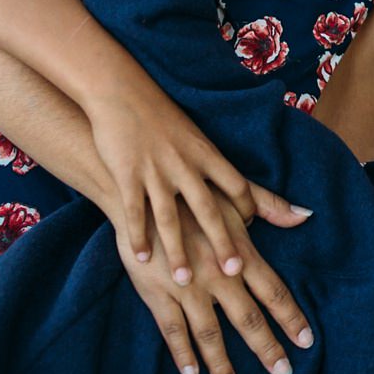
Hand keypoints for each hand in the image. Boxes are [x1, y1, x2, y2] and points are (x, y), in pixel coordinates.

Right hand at [85, 70, 308, 285]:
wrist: (120, 92)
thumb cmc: (164, 121)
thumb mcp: (198, 141)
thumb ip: (223, 171)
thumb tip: (253, 183)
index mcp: (207, 154)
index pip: (238, 187)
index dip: (246, 213)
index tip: (249, 235)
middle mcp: (185, 164)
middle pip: (209, 208)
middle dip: (222, 241)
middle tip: (233, 272)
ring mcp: (155, 170)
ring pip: (169, 217)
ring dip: (177, 250)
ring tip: (184, 280)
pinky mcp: (127, 173)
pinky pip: (133, 211)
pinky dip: (137, 237)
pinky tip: (140, 260)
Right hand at [120, 196, 313, 373]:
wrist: (141, 193)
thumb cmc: (191, 193)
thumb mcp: (233, 194)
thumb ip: (270, 207)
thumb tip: (306, 215)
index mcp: (239, 254)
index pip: (274, 292)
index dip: (291, 318)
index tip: (306, 342)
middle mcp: (218, 275)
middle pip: (248, 318)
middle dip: (266, 348)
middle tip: (283, 373)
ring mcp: (188, 287)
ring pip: (209, 332)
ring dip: (221, 362)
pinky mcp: (158, 293)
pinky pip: (172, 330)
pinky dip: (183, 354)